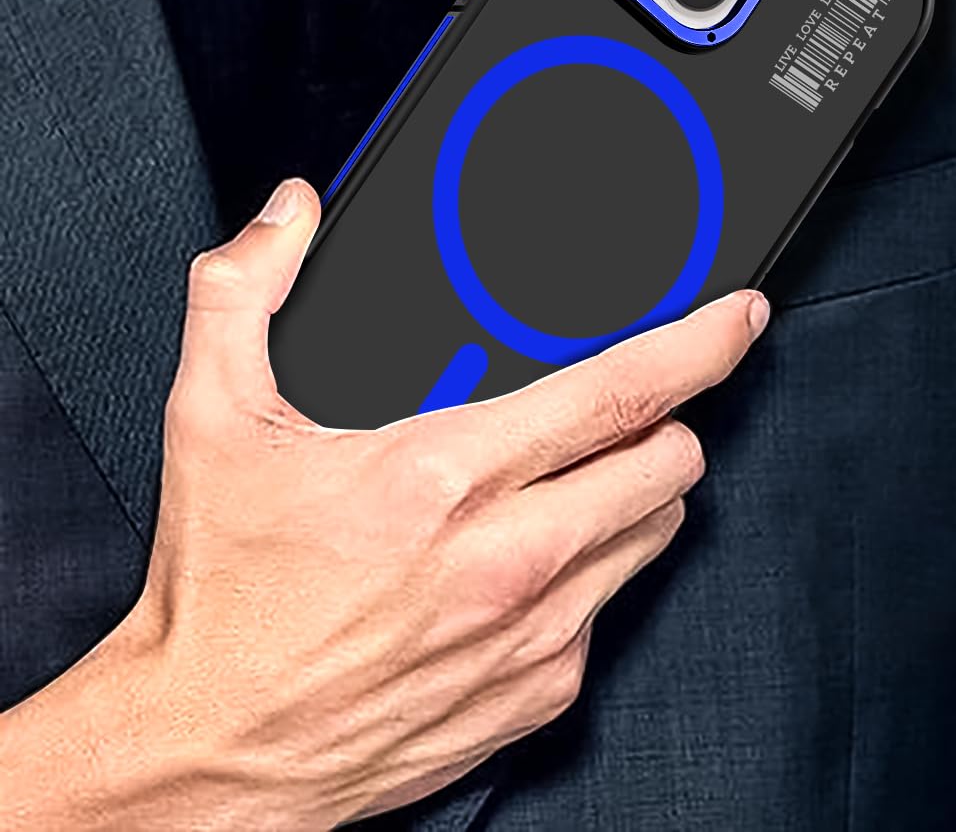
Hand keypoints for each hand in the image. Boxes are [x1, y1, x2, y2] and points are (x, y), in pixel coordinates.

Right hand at [0, 179, 768, 829]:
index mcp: (442, 477)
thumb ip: (245, 293)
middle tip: (640, 408)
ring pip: (656, 534)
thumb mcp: (211, 420)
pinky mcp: (537, 695)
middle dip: (671, 421)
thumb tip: (288, 216)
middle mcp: (504, 559)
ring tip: (584, 478)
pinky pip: (613, 610)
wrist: (202, 752)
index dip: (701, 344)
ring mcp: (532, 634)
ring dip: (639, 494)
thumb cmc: (218, 599)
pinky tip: (539, 561)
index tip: (739, 318)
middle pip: (668, 463)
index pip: (618, 392)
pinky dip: (597, 572)